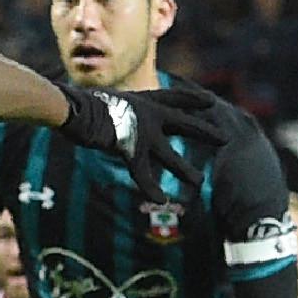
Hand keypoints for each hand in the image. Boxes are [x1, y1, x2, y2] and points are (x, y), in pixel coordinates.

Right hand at [51, 80, 229, 204]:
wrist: (73, 108)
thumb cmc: (80, 103)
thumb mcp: (103, 101)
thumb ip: (113, 109)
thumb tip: (106, 111)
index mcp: (143, 100)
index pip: (174, 98)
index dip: (192, 99)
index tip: (209, 102)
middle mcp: (149, 115)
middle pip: (184, 124)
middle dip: (205, 132)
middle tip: (224, 140)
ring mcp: (143, 133)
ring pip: (169, 156)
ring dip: (184, 170)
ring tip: (200, 182)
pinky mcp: (131, 149)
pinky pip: (142, 174)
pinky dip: (150, 187)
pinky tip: (161, 200)